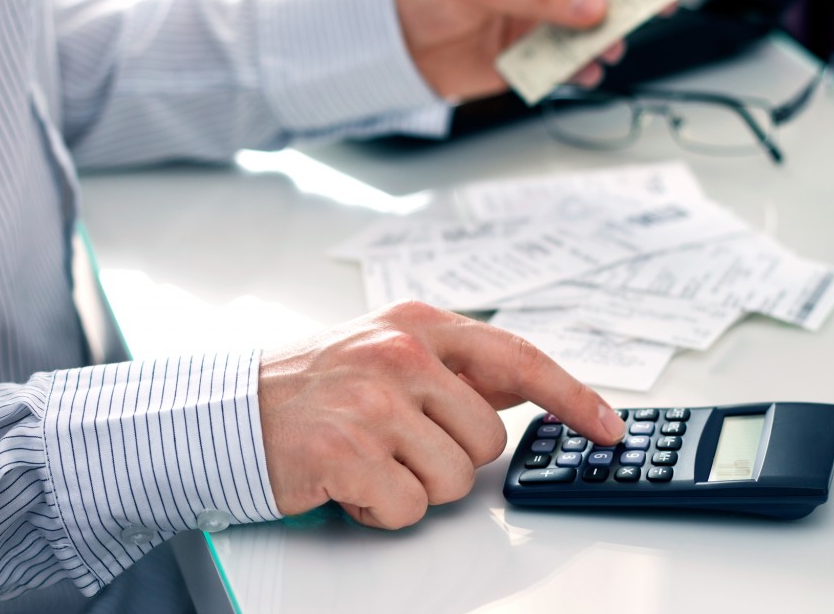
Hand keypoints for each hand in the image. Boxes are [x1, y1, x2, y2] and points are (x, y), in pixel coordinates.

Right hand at [259, 301, 625, 528]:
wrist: (225, 410)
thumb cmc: (308, 386)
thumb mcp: (383, 350)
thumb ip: (453, 367)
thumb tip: (527, 389)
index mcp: (416, 324)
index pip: (518, 358)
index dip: (573, 396)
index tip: (608, 427)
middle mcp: (399, 354)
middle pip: (488, 439)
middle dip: (450, 458)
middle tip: (397, 446)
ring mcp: (373, 401)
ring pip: (454, 480)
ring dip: (413, 486)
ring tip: (368, 459)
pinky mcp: (347, 449)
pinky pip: (407, 509)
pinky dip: (380, 510)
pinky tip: (347, 482)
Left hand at [394, 0, 657, 99]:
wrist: (391, 42)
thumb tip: (590, 8)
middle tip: (655, 10)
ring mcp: (537, 18)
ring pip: (589, 26)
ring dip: (606, 37)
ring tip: (609, 48)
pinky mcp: (528, 55)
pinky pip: (565, 62)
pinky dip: (579, 69)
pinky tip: (583, 72)